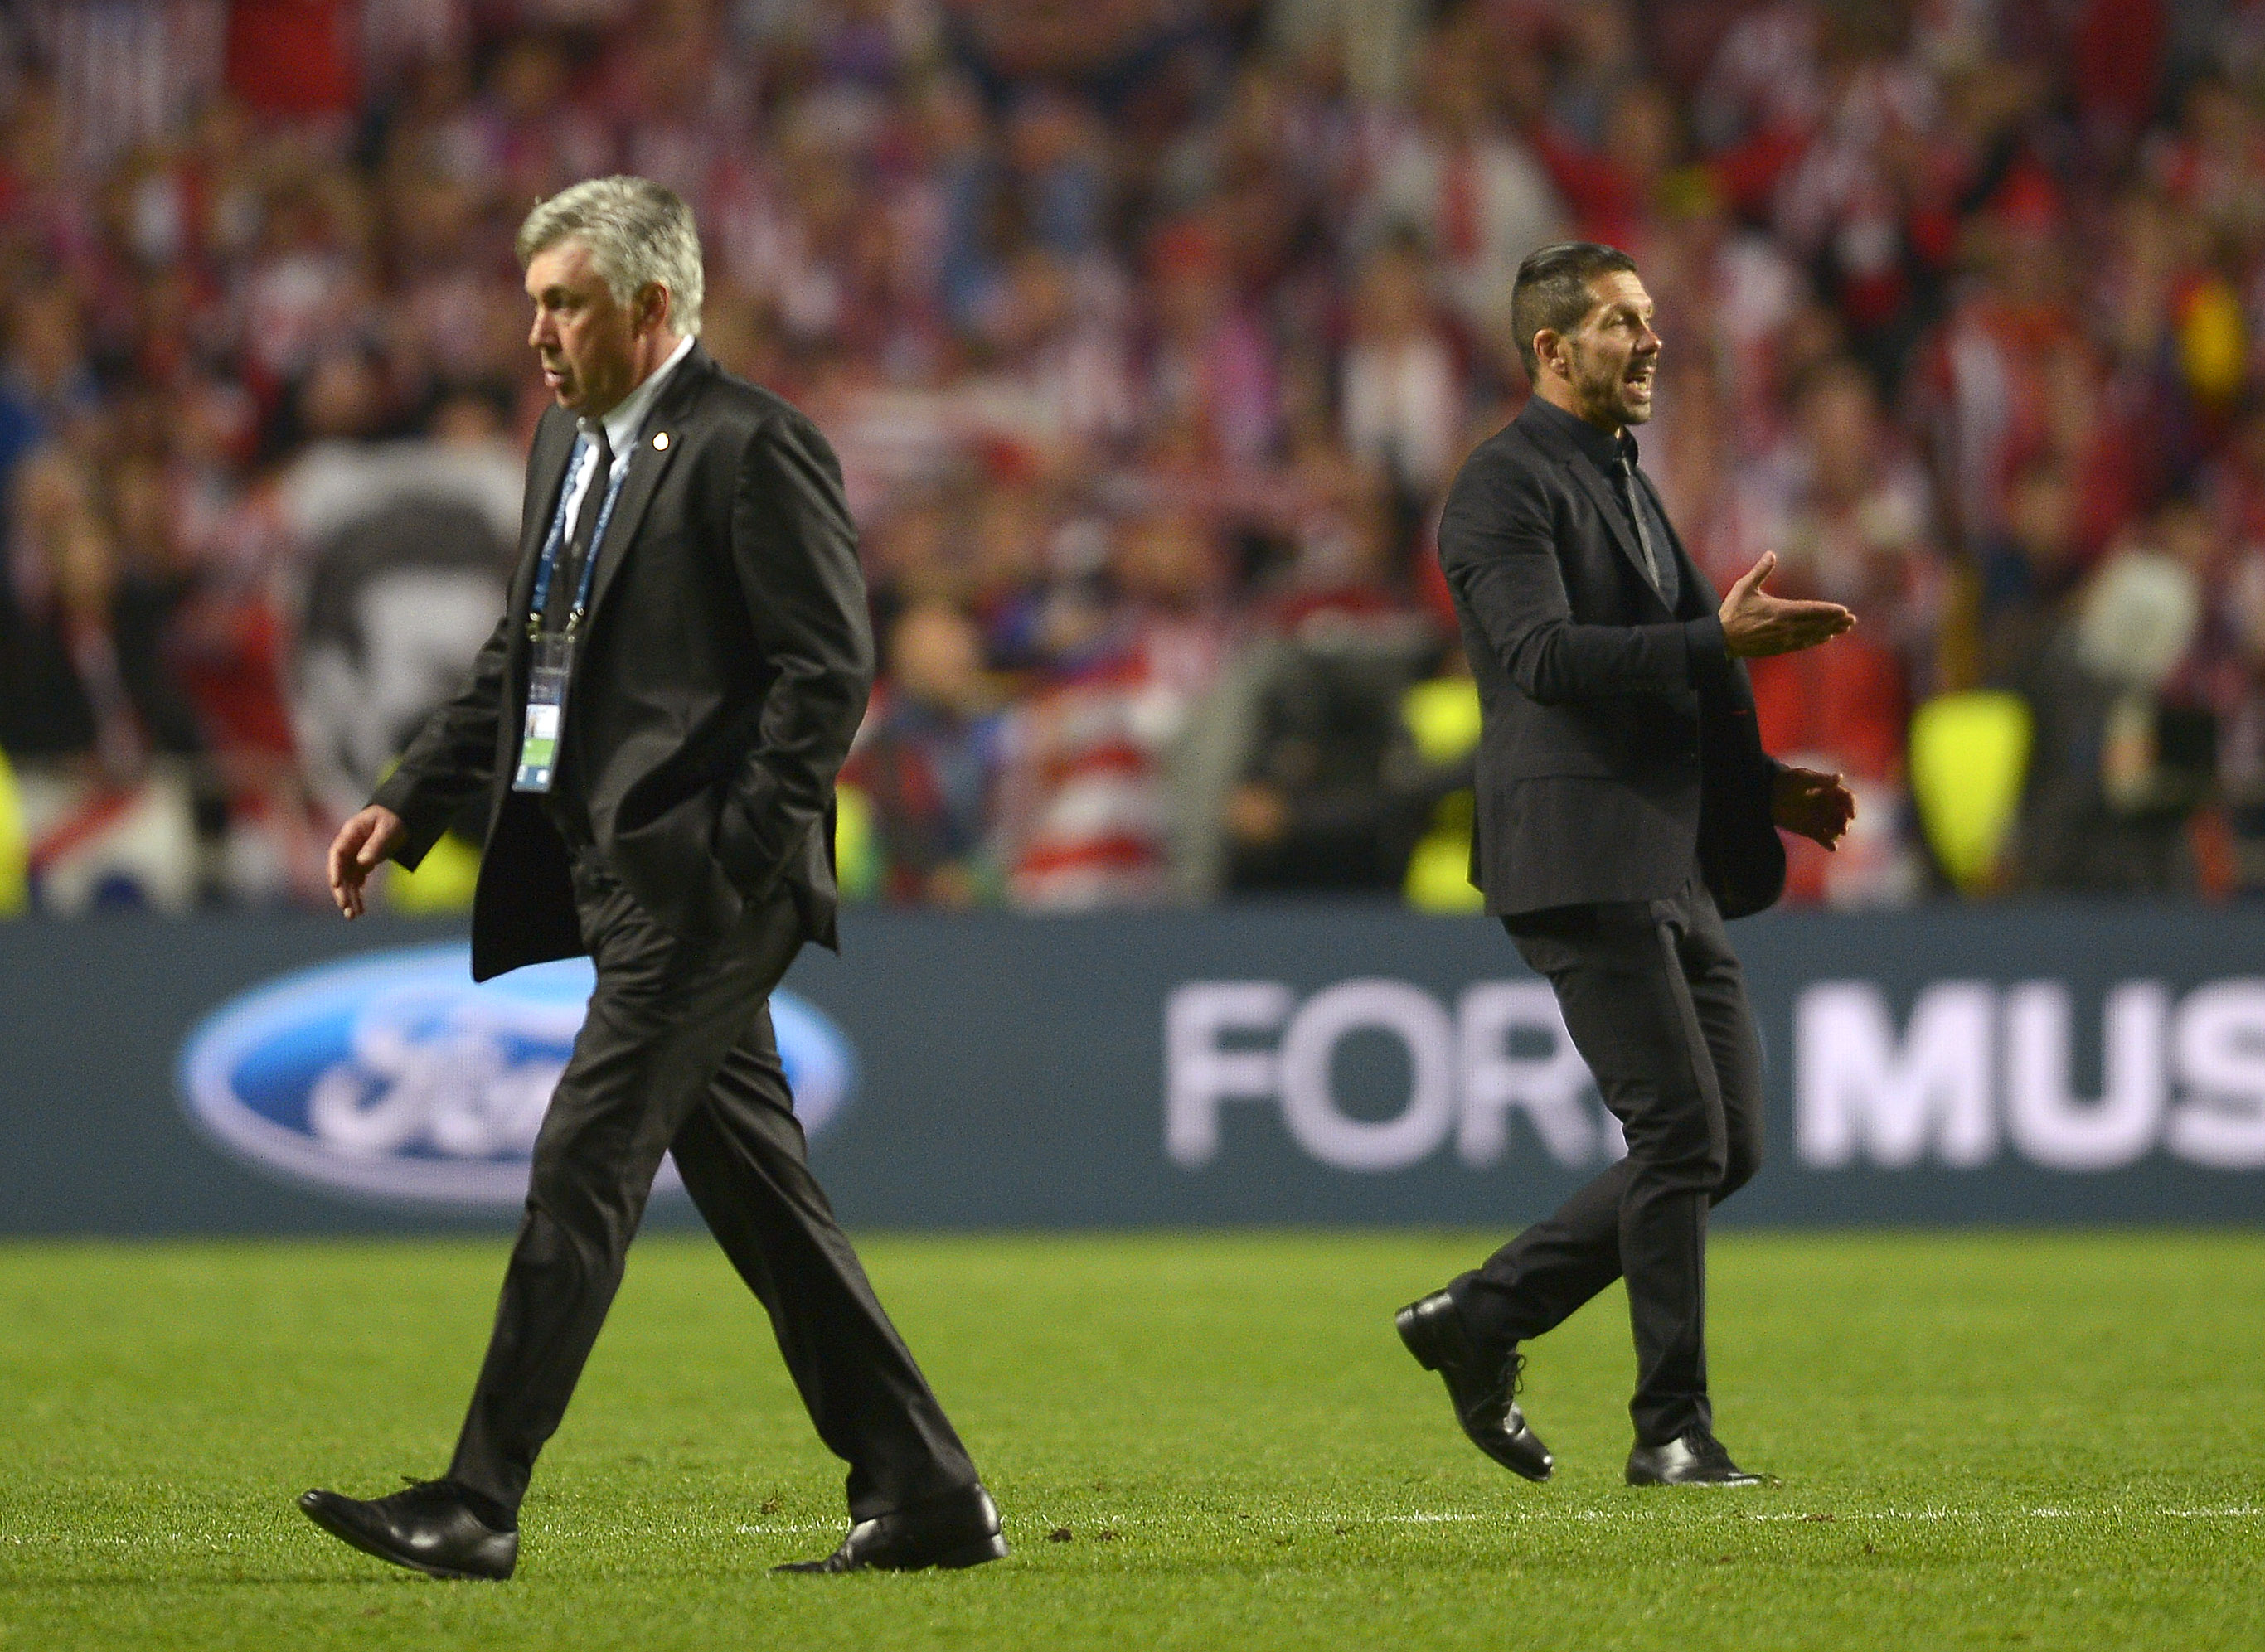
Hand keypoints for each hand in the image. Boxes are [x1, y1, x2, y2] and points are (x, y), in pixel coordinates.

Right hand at [328, 804, 404, 918]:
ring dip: (349, 898)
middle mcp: (348, 847)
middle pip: (340, 871)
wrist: (399, 817)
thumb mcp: (388, 828)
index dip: (334, 869)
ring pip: (347, 880)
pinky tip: (360, 908)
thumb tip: (362, 862)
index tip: (336, 884)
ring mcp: (353, 856)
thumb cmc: (392, 819)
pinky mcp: (361, 864)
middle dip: (341, 891)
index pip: (337, 853)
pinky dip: (357, 895)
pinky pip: (356, 881)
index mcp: (350, 834)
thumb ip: (376, 844)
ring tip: (353, 916)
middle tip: (345, 908)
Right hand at [1719, 552, 1856, 658]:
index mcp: (1779, 611)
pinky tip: (1824, 637)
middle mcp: (1784, 627)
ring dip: (1829, 631)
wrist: (1720, 639)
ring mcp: (1782, 639)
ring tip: (1844, 628)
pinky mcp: (1778, 647)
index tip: (1844, 611)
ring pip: (1811, 635)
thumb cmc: (1732, 612)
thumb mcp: (1743, 587)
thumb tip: (1771, 554)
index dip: (1828, 611)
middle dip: (1835, 622)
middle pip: (1815, 624)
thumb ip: (1760, 571)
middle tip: (1852, 620)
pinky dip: (1815, 640)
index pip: (1810, 610)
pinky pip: (1802, 644)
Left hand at [1773, 766, 1856, 850]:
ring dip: (1839, 833)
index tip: (1851, 815)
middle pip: (1844, 815)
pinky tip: (1833, 847)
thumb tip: (1840, 777)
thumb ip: (1820, 780)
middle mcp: (1828, 806)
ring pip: (1836, 828)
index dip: (1851, 806)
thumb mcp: (1802, 778)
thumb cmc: (1786, 782)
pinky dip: (1830, 844)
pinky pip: (1824, 838)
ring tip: (1836, 836)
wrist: (1767, 795)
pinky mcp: (1811, 830)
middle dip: (1845, 822)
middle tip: (1843, 829)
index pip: (1847, 799)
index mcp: (1830, 791)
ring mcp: (1820, 819)